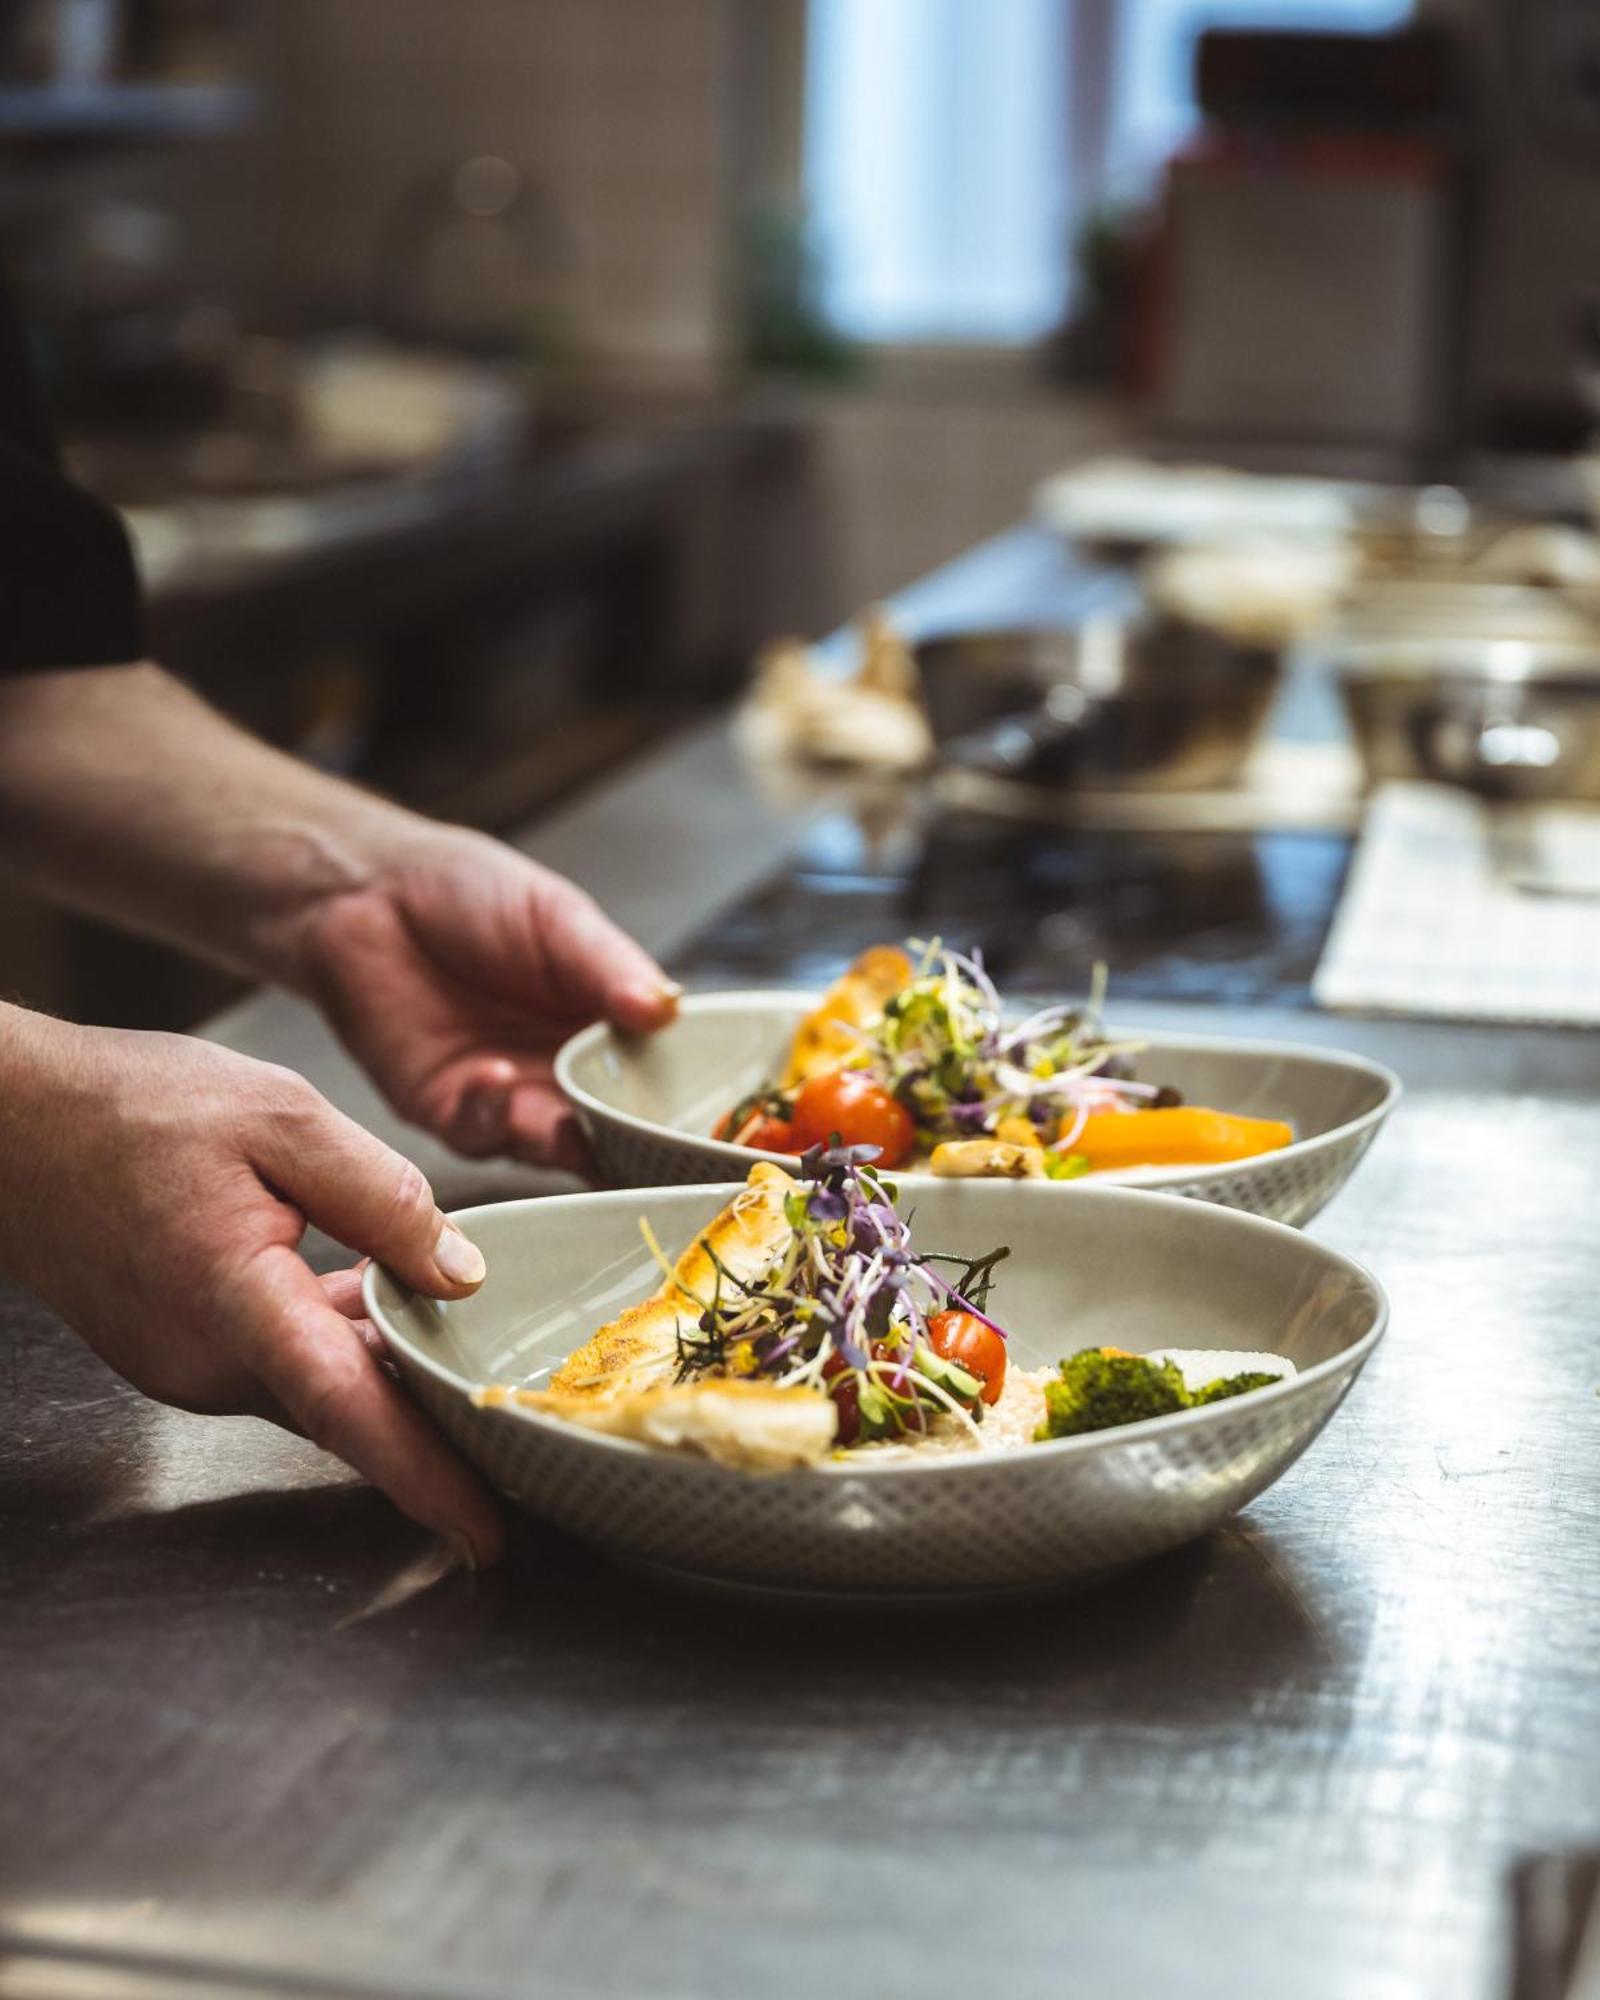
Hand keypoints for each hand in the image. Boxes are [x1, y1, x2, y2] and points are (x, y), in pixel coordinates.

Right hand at [0, 1012, 504, 1564]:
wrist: (12, 1126)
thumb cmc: (129, 1110)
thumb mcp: (281, 1115)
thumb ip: (381, 1195)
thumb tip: (459, 1272)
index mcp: (237, 1303)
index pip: (349, 1407)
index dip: (424, 1477)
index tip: (485, 1532)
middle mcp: (211, 1362)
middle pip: (352, 1408)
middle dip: (436, 1429)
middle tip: (528, 1437)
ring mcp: (194, 1367)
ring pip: (323, 1385)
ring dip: (392, 1374)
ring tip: (480, 1363)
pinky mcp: (187, 1353)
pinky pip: (289, 1362)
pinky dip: (344, 1345)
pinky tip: (390, 1307)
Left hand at [289, 826, 677, 1170]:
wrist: (367, 894)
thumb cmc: (468, 893)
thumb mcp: (557, 917)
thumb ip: (610, 966)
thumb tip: (666, 1008)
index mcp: (606, 1024)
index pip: (659, 1078)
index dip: (683, 1104)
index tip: (709, 1120)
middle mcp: (564, 1072)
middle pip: (617, 1128)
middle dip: (634, 1141)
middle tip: (648, 1142)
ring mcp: (511, 1099)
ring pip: (557, 1146)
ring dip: (569, 1137)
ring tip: (574, 1116)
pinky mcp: (452, 1113)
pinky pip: (485, 1133)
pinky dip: (495, 1113)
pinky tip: (496, 1075)